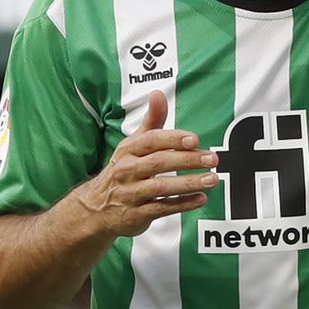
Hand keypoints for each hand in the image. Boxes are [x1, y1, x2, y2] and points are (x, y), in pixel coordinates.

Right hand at [77, 87, 215, 240]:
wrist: (96, 207)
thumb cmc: (123, 170)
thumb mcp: (133, 144)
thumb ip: (151, 121)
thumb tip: (158, 94)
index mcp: (128, 150)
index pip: (151, 140)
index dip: (173, 139)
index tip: (195, 139)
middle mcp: (127, 170)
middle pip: (159, 162)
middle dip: (187, 160)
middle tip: (212, 159)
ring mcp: (130, 193)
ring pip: (161, 187)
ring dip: (189, 183)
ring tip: (212, 180)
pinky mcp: (135, 214)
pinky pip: (162, 208)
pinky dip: (182, 204)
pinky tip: (200, 199)